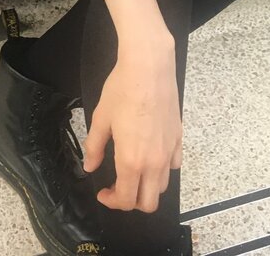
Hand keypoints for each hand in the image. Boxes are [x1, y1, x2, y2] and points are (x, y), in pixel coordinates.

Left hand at [82, 46, 181, 213]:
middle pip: (149, 203)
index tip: (103, 192)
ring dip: (147, 187)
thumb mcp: (101, 118)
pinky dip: (162, 169)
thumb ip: (95, 147)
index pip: (126, 199)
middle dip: (131, 202)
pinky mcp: (178, 139)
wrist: (148, 67)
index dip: (112, 202)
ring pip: (162, 186)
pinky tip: (150, 154)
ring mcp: (169, 152)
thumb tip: (90, 166)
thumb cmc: (122, 90)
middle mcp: (154, 163)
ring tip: (133, 172)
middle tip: (117, 187)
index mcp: (131, 161)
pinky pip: (173, 165)